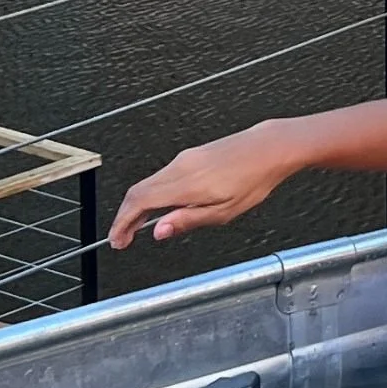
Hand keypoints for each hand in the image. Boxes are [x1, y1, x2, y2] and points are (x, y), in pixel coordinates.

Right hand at [107, 122, 298, 249]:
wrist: (268, 148)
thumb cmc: (254, 178)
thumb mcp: (224, 212)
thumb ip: (188, 221)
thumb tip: (160, 231)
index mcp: (185, 184)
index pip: (139, 202)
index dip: (123, 223)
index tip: (118, 239)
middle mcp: (179, 168)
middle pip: (137, 191)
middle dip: (125, 217)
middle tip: (123, 237)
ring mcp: (184, 159)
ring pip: (148, 183)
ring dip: (137, 205)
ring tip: (138, 227)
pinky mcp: (190, 156)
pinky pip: (161, 176)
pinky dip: (151, 193)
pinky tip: (159, 206)